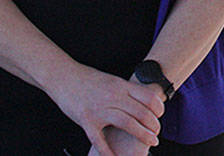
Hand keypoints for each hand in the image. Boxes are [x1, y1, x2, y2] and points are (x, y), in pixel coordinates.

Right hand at [47, 64, 163, 155]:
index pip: (148, 97)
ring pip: (127, 123)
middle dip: (153, 126)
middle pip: (141, 112)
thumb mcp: (112, 80)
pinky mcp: (86, 120)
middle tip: (157, 134)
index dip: (159, 108)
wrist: (63, 76)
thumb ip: (125, 91)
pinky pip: (99, 139)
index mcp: (121, 86)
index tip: (160, 116)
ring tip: (151, 141)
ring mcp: (100, 109)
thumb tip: (141, 100)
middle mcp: (113, 96)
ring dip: (142, 134)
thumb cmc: (87, 79)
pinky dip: (108, 151)